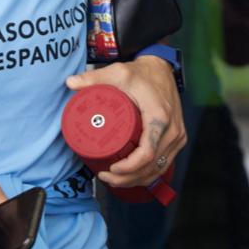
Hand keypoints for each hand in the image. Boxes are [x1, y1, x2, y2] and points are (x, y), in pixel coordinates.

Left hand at [64, 55, 185, 189]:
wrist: (162, 69)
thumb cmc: (141, 73)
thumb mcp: (118, 72)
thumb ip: (94, 78)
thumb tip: (70, 83)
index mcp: (159, 117)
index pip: (147, 153)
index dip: (129, 168)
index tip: (111, 169)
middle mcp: (172, 130)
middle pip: (152, 166)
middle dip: (128, 179)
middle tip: (105, 177)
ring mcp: (177, 136)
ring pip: (159, 168)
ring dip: (137, 180)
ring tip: (114, 180)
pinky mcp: (177, 139)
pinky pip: (164, 163)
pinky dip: (149, 174)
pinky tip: (132, 178)